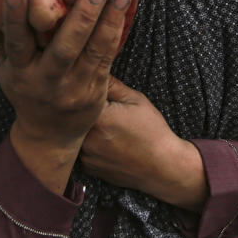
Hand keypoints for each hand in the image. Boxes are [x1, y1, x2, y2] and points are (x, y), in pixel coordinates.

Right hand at [0, 0, 131, 190]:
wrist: (50, 136)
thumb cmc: (26, 93)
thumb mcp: (7, 70)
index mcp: (21, 72)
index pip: (16, 43)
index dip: (14, 18)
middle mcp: (48, 81)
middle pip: (65, 48)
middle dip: (82, 17)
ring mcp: (74, 88)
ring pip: (94, 52)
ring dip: (109, 21)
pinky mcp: (96, 90)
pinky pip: (107, 58)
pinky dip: (115, 33)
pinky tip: (122, 11)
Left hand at [79, 78, 206, 211]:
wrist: (163, 167)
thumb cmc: (152, 131)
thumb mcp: (135, 100)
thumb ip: (112, 84)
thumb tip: (96, 70)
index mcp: (98, 117)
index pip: (80, 96)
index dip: (85, 91)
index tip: (92, 91)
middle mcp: (86, 138)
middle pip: (75, 116)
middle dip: (84, 110)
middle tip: (104, 111)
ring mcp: (86, 155)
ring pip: (76, 133)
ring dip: (85, 128)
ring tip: (108, 127)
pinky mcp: (89, 167)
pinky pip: (81, 150)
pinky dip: (90, 144)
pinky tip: (107, 141)